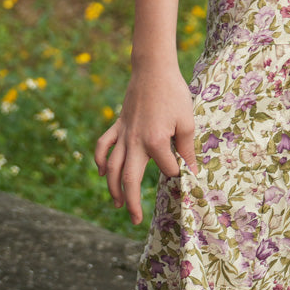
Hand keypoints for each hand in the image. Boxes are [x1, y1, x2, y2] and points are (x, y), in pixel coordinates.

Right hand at [93, 62, 198, 224]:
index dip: (178, 172)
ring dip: (113, 188)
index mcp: (155, 141)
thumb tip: (190, 170)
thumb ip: (186, 148)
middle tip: (135, 220)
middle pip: (129, 178)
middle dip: (133, 202)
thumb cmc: (174, 93)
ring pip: (111, 167)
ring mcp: (123, 134)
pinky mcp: (117, 125)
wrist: (154, 69)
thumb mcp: (187, 120)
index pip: (167, 168)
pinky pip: (103, 146)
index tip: (186, 173)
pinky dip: (99, 160)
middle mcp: (135, 141)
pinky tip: (102, 172)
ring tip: (119, 204)